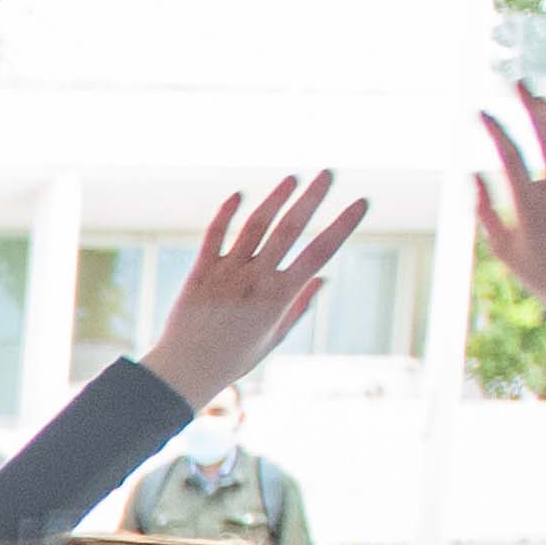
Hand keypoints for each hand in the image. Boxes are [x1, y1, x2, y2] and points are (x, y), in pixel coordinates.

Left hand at [136, 170, 369, 406]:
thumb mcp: (273, 337)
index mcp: (279, 297)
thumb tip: (321, 278)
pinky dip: (226, 213)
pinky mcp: (199, 273)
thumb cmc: (232, 359)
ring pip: (254, 226)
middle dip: (312, 197)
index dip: (343, 224)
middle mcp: (254, 280)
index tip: (362, 202)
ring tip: (293, 178)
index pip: (319, 252)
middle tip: (329, 172)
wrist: (183, 371)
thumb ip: (298, 306)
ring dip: (275, 198)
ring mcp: (226, 274)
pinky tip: (238, 195)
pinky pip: (214, 236)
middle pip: (290, 228)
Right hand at [471, 87, 545, 340]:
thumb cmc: (539, 273)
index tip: (479, 112)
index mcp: (529, 206)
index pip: (508, 154)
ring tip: (543, 99)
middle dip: (529, 103)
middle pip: (545, 134)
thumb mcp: (501, 247)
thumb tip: (473, 173)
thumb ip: (485, 209)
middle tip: (517, 83)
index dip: (493, 128)